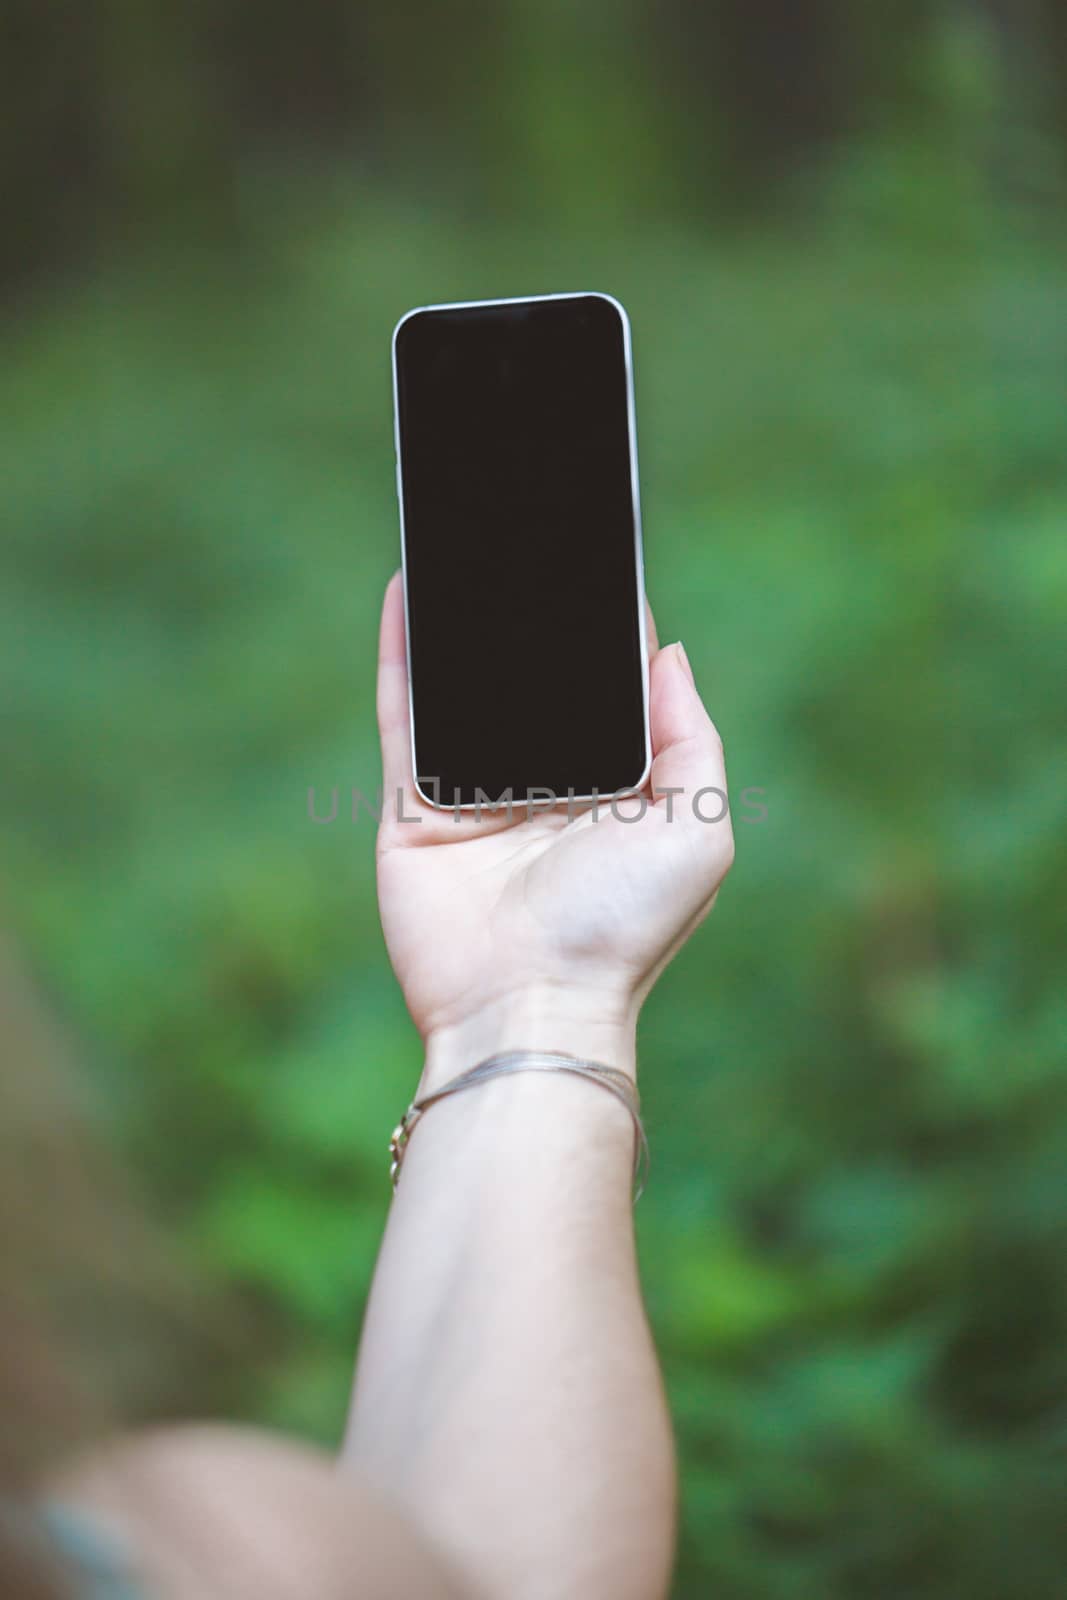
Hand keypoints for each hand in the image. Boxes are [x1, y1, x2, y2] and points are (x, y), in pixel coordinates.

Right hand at [375, 573, 732, 1088]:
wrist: (528, 1006)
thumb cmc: (621, 928)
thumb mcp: (696, 831)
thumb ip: (690, 738)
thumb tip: (670, 650)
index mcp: (616, 791)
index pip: (608, 687)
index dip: (606, 623)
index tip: (600, 550)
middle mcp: (546, 787)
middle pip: (534, 680)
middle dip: (532, 613)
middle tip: (527, 529)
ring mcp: (477, 796)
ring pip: (468, 689)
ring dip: (468, 620)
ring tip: (470, 540)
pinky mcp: (415, 811)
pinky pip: (406, 717)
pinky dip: (405, 653)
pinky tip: (412, 588)